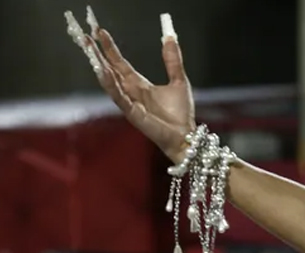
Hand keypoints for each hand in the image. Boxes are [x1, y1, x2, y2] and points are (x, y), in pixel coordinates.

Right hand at [67, 11, 195, 160]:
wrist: (186, 136)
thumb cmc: (180, 114)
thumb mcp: (179, 80)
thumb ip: (172, 60)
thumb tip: (170, 37)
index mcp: (139, 85)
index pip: (119, 63)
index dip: (110, 48)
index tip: (99, 31)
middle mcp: (130, 93)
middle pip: (109, 70)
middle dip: (97, 54)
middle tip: (84, 36)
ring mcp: (129, 103)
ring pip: (110, 83)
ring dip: (101, 67)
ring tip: (91, 52)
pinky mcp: (133, 114)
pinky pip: (119, 98)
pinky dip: (111, 86)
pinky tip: (104, 73)